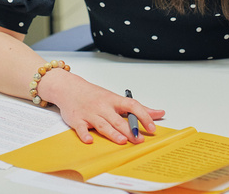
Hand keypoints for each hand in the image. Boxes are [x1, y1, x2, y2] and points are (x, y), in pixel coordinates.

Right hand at [38, 70, 164, 144]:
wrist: (69, 88)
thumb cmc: (93, 95)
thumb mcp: (115, 98)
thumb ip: (137, 108)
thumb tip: (159, 113)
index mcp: (113, 100)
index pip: (132, 106)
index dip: (143, 116)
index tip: (151, 127)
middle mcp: (103, 106)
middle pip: (118, 119)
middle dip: (129, 129)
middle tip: (139, 139)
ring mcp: (90, 113)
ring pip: (102, 124)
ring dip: (112, 133)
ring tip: (122, 141)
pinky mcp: (77, 120)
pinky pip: (81, 128)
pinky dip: (85, 134)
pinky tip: (90, 140)